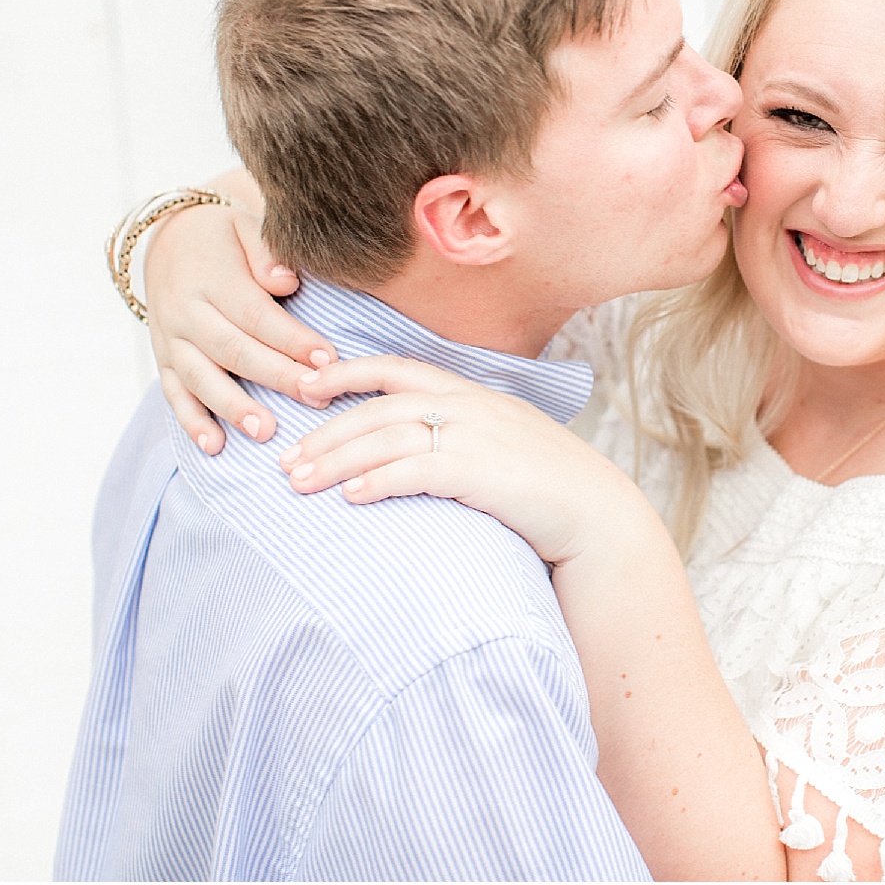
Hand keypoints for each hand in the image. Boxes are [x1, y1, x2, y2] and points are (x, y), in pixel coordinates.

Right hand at [143, 184, 336, 452]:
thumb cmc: (226, 238)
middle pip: (233, 349)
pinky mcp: (164, 360)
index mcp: (211, 278)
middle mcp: (186, 311)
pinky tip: (215, 446)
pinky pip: (174, 394)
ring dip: (233, 407)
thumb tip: (285, 281)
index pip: (255, 314)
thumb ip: (266, 251)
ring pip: (201, 378)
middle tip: (315, 397)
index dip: (290, 338)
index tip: (327, 358)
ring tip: (266, 431)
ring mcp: (170, 339)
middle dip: (276, 376)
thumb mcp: (245, 226)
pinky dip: (192, 421)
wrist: (169, 241)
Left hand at [279, 355, 641, 566]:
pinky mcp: (481, 472)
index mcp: (475, 394)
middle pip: (381, 404)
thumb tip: (422, 448)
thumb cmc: (551, 490)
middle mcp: (471, 406)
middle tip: (285, 457)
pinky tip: (350, 498)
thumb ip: (466, 436)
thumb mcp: (508, 445)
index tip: (307, 387)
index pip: (399, 368)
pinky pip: (415, 470)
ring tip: (298, 481)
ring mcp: (477, 436)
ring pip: (388, 436)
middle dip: (327, 429)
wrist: (599, 516)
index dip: (348, 372)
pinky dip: (377, 481)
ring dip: (337, 458)